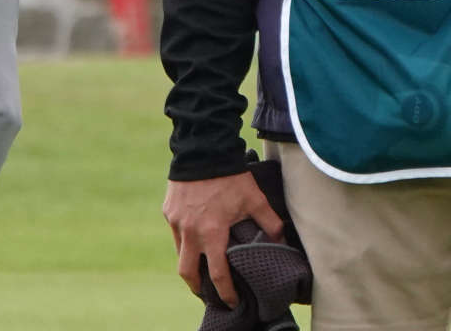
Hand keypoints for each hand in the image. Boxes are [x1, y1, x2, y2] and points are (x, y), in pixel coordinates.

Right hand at [163, 171, 283, 308]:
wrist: (202, 149)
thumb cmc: (231, 176)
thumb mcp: (254, 199)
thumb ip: (269, 222)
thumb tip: (282, 240)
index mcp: (212, 234)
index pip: (218, 275)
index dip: (225, 292)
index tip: (231, 301)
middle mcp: (190, 232)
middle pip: (187, 272)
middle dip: (196, 287)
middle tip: (207, 293)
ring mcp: (177, 221)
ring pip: (179, 252)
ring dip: (189, 263)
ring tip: (201, 266)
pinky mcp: (169, 210)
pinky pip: (175, 232)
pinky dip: (184, 240)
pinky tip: (194, 237)